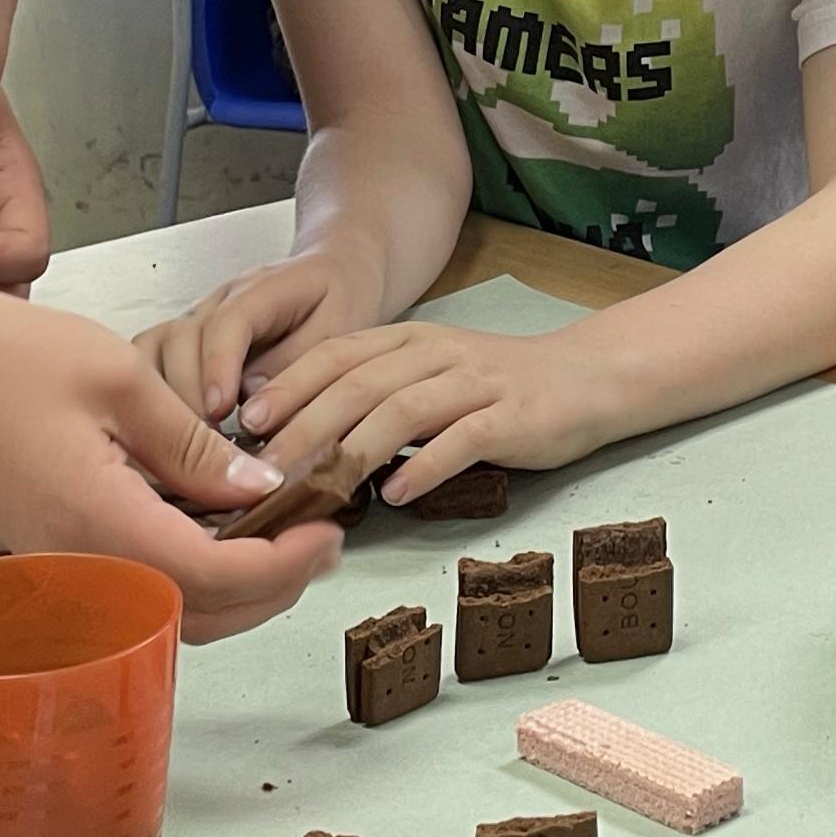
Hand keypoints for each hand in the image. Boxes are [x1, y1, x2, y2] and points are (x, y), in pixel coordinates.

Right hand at [0, 295, 338, 642]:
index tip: (328, 532)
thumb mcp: (123, 381)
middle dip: (272, 588)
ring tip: (283, 539)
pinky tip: (216, 532)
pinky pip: (133, 592)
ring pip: (166, 616)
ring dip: (234, 591)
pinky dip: (188, 581)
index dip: (283, 566)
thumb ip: (194, 446)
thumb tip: (261, 488)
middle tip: (322, 540)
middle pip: (199, 617)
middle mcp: (77, 567)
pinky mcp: (50, 558)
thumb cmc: (7, 358)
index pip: (216, 579)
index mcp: (101, 523)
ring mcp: (59, 571)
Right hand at [134, 247, 381, 425]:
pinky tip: (168, 434)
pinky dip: (151, 396)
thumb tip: (252, 401)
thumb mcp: (338, 327)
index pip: (228, 323)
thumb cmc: (338, 298)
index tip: (219, 410)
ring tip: (185, 445)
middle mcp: (217, 302)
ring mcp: (195, 318)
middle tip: (203, 446)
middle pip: (181, 338)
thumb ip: (297, 361)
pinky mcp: (184, 339)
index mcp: (260, 290)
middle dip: (187, 394)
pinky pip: (151, 361)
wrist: (333, 270)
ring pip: (155, 348)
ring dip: (163, 397)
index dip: (218, 366)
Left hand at [239, 321, 626, 506]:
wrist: (586, 379)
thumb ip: (376, 398)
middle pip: (359, 385)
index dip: (291, 385)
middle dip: (308, 425)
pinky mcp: (511, 417)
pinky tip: (396, 495)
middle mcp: (437, 354)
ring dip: (355, 450)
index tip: (249, 420)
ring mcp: (476, 383)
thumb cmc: (498, 389)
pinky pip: (462, 440)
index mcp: (410, 341)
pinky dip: (425, 467)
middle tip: (268, 467)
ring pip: (403, 410)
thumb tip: (304, 442)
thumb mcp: (430, 379)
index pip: (337, 356)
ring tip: (318, 488)